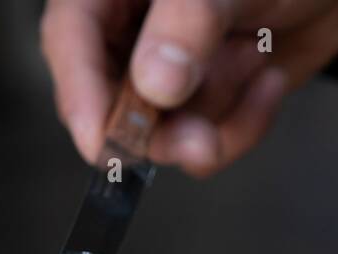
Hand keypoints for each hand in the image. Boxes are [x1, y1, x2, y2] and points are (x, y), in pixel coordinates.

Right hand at [40, 0, 337, 175]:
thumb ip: (187, 24)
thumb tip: (154, 85)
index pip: (70, 39)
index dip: (80, 95)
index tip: (102, 144)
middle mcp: (131, 34)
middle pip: (109, 103)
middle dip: (163, 128)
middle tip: (202, 139)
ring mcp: (165, 76)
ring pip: (162, 134)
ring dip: (217, 111)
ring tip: (253, 57)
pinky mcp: (201, 107)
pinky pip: (205, 146)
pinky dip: (244, 124)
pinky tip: (267, 79)